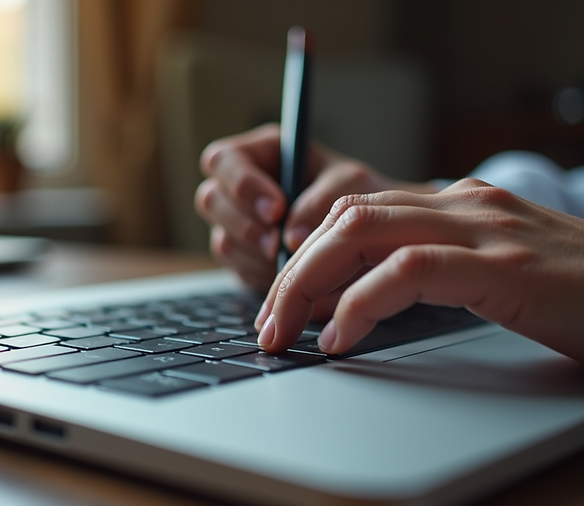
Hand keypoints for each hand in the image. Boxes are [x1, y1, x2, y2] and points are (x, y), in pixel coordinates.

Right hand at [195, 123, 432, 290]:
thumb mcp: (350, 184)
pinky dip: (261, 274)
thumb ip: (322, 199)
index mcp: (261, 154)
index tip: (276, 209)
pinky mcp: (245, 258)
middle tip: (277, 244)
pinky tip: (287, 272)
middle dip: (244, 225)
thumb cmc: (361, 192)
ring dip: (254, 254)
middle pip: (210, 200)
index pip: (224, 160)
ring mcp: (238, 224)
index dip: (242, 184)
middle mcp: (241, 188)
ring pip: (221, 239)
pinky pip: (236, 269)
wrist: (373, 230)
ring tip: (289, 259)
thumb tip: (291, 236)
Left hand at [255, 178, 583, 383]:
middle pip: (344, 217)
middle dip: (290, 272)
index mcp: (463, 206)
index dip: (308, 258)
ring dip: (306, 285)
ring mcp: (486, 230)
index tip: (285, 307)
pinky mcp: (507, 265)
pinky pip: (409, 270)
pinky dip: (362, 304)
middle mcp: (466, 206)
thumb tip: (370, 304)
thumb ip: (447, 273)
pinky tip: (341, 338)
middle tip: (265, 325)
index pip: (358, 214)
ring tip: (283, 334)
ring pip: (361, 234)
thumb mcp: (506, 275)